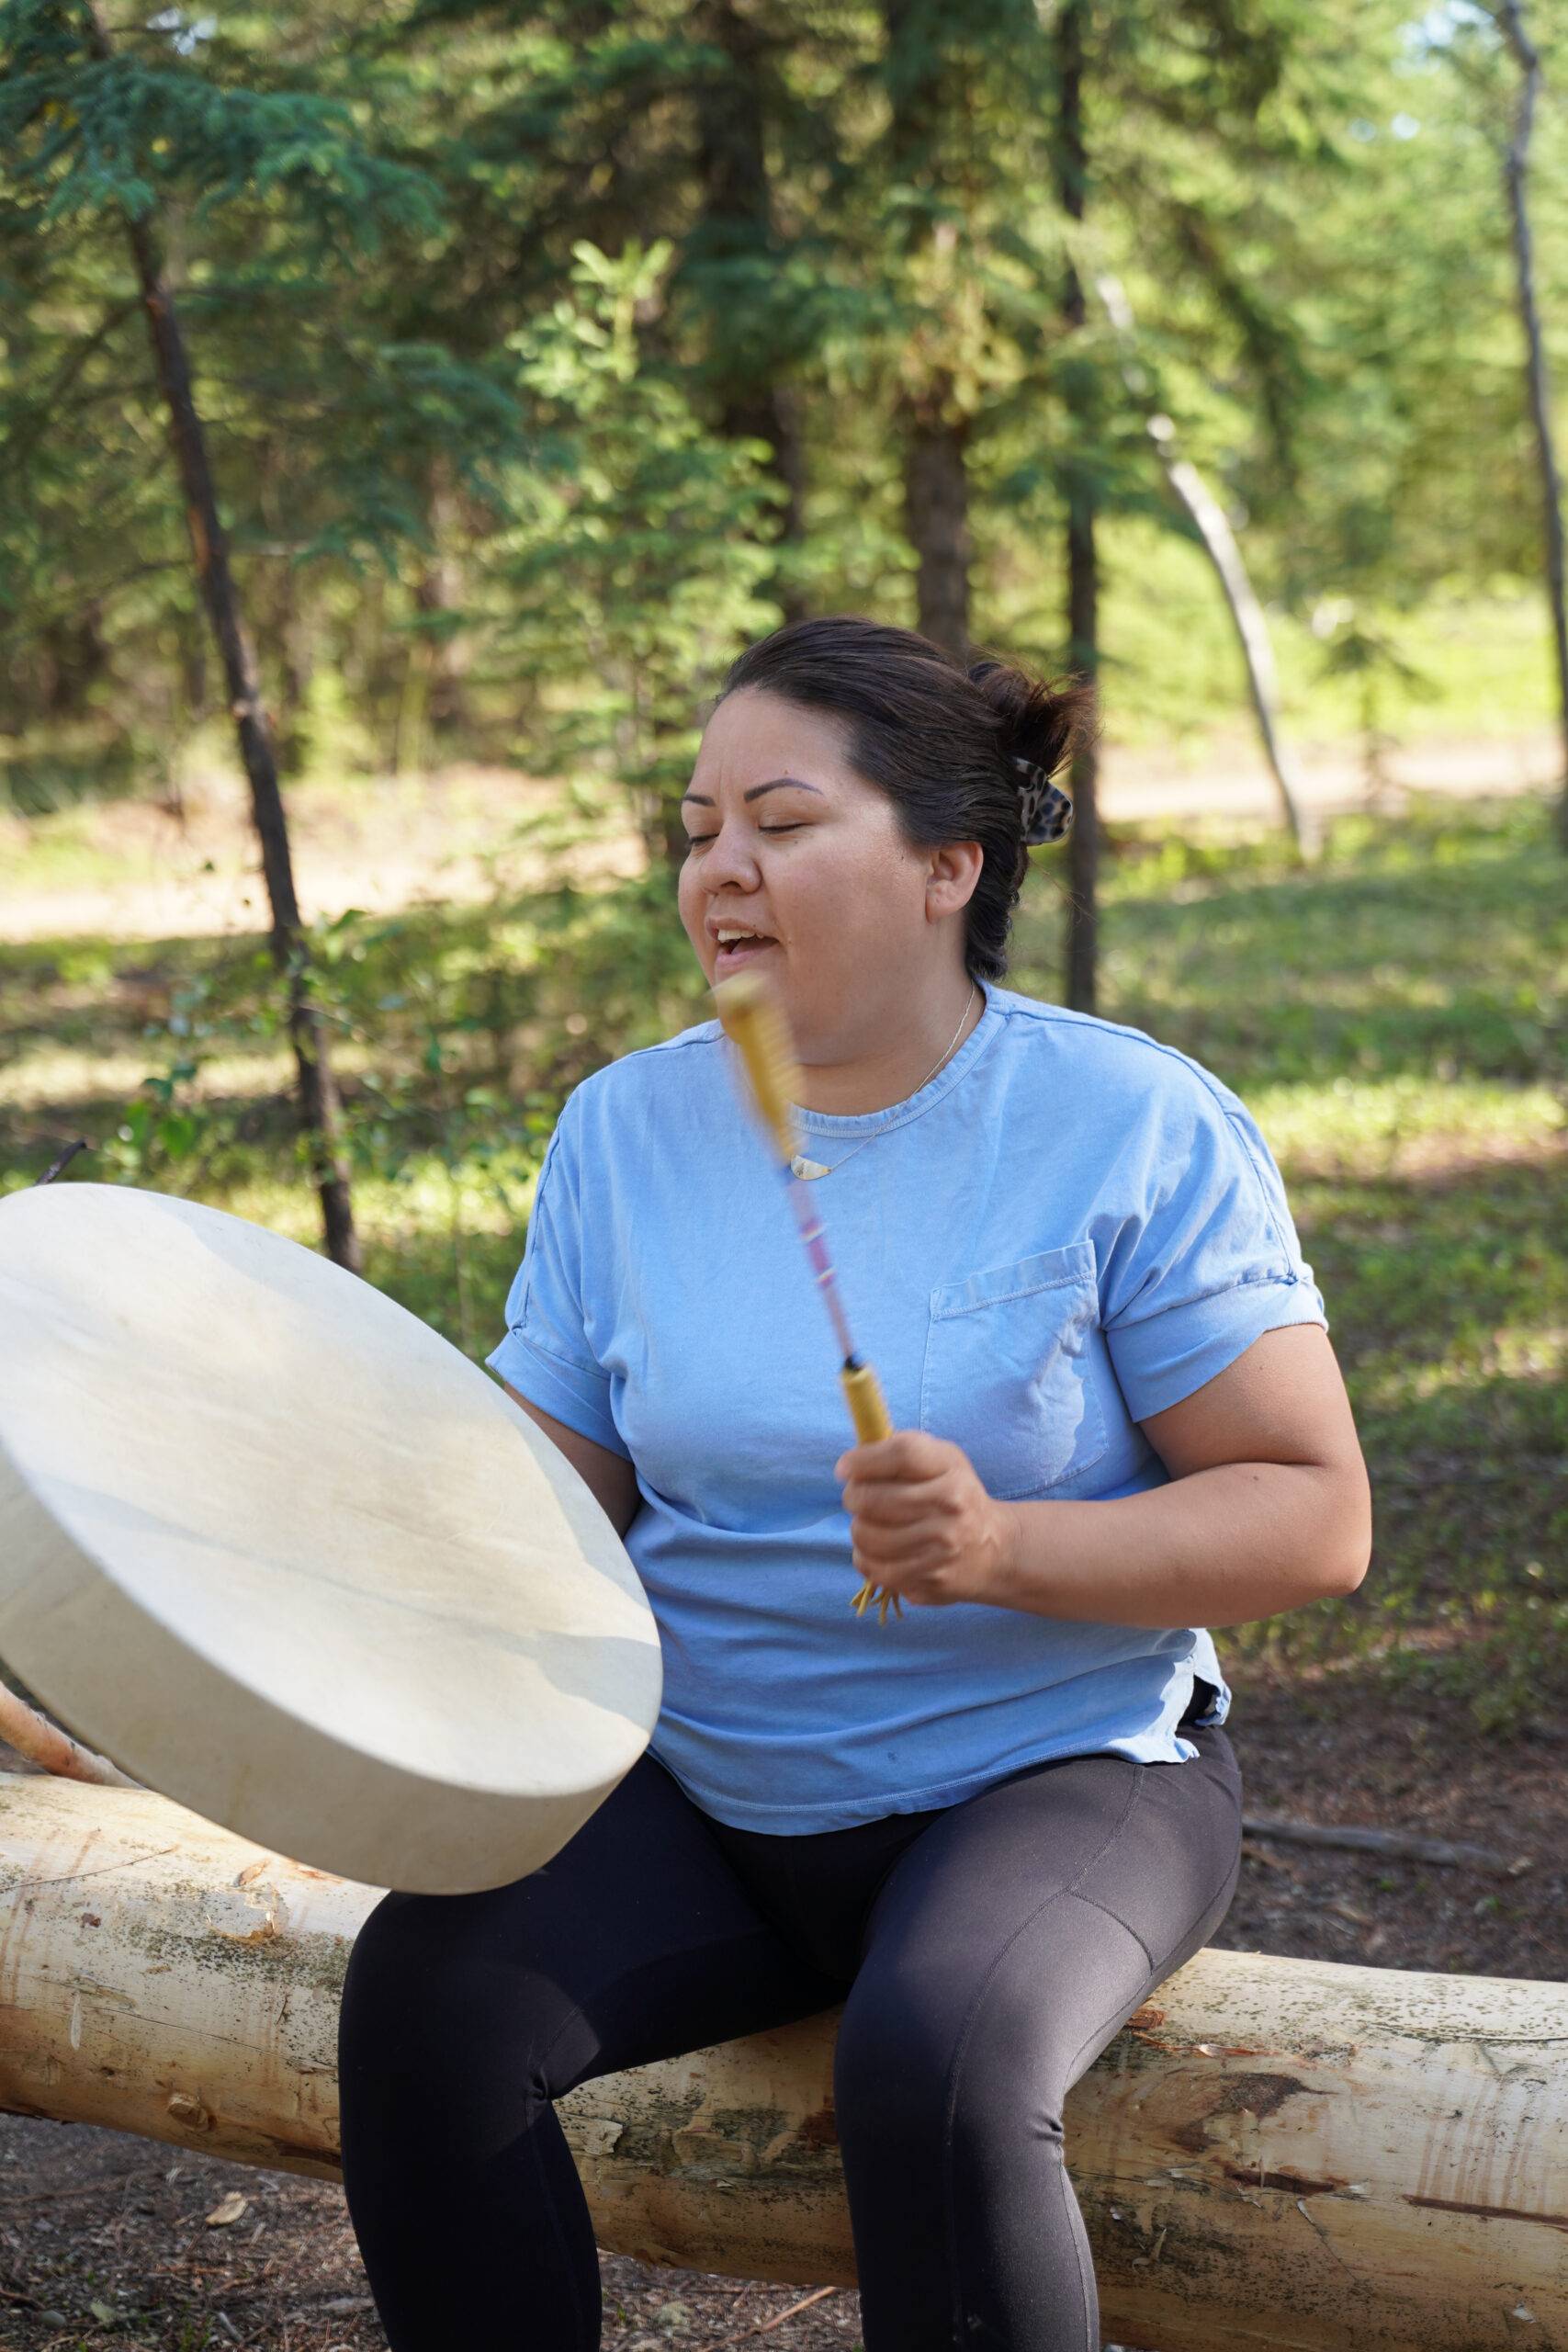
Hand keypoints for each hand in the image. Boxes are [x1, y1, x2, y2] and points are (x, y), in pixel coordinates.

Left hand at [833, 1430, 1013, 1609]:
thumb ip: (900, 1452)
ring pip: (866, 1536)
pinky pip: (874, 1569)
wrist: (994, 1549)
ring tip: (871, 1525)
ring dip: (859, 1529)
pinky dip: (866, 1558)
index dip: (863, 1460)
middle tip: (858, 1498)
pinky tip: (879, 1550)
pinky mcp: (930, 1580)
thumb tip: (850, 1465)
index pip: (902, 1454)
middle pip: (872, 1498)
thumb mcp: (941, 1461)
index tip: (844, 1468)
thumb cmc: (954, 1496)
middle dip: (853, 1496)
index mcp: (951, 1470)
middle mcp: (951, 1508)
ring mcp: (941, 1548)